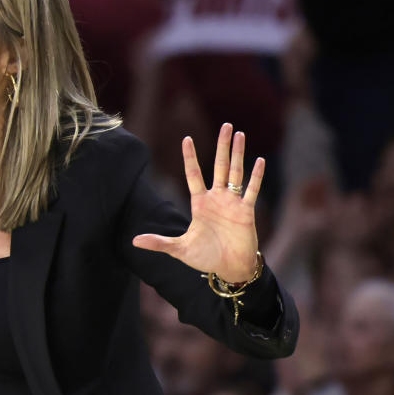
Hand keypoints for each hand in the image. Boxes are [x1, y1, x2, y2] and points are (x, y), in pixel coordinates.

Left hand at [133, 123, 263, 283]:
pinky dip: (256, 176)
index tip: (187, 138)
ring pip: (235, 172)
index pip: (193, 174)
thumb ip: (159, 242)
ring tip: (239, 134)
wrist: (229, 269)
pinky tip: (259, 160)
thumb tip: (134, 241)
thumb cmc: (205, 257)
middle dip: (222, 145)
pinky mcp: (246, 212)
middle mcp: (216, 198)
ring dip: (238, 154)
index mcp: (199, 203)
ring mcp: (232, 203)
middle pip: (219, 165)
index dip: (190, 157)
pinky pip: (251, 190)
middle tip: (226, 125)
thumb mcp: (179, 249)